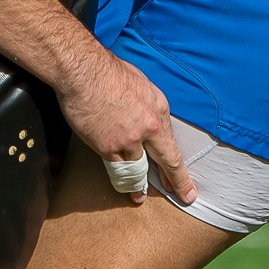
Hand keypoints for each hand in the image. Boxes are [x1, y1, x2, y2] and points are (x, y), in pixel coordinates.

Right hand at [55, 50, 194, 205]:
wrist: (83, 72)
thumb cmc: (107, 71)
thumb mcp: (140, 84)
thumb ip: (147, 107)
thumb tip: (146, 119)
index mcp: (159, 109)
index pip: (172, 144)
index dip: (179, 166)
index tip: (186, 181)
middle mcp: (148, 127)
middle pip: (167, 162)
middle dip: (177, 182)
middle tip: (184, 196)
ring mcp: (129, 140)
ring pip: (137, 168)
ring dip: (139, 184)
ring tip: (140, 197)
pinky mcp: (108, 147)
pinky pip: (116, 167)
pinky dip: (118, 174)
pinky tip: (121, 185)